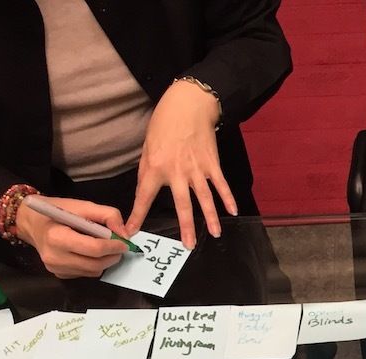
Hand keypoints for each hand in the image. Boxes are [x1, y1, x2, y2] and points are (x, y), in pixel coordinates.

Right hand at [15, 196, 126, 278]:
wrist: (31, 222)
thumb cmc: (56, 211)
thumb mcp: (81, 205)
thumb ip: (107, 215)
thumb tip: (124, 233)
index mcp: (57, 237)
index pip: (94, 248)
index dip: (114, 246)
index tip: (124, 243)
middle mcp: (54, 256)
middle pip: (96, 264)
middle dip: (112, 256)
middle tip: (119, 247)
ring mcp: (55, 268)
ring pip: (93, 271)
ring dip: (105, 261)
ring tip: (106, 248)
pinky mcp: (59, 274)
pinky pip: (85, 274)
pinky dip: (94, 265)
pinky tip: (90, 253)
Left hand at [126, 79, 237, 248]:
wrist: (187, 105)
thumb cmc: (164, 124)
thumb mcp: (146, 147)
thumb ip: (146, 171)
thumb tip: (144, 192)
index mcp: (155, 167)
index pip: (143, 197)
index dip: (137, 216)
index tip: (131, 231)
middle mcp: (176, 171)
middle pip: (182, 205)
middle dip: (186, 227)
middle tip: (188, 246)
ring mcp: (197, 168)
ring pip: (205, 198)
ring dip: (211, 218)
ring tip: (215, 234)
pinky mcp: (211, 163)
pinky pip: (221, 184)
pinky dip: (228, 198)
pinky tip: (233, 211)